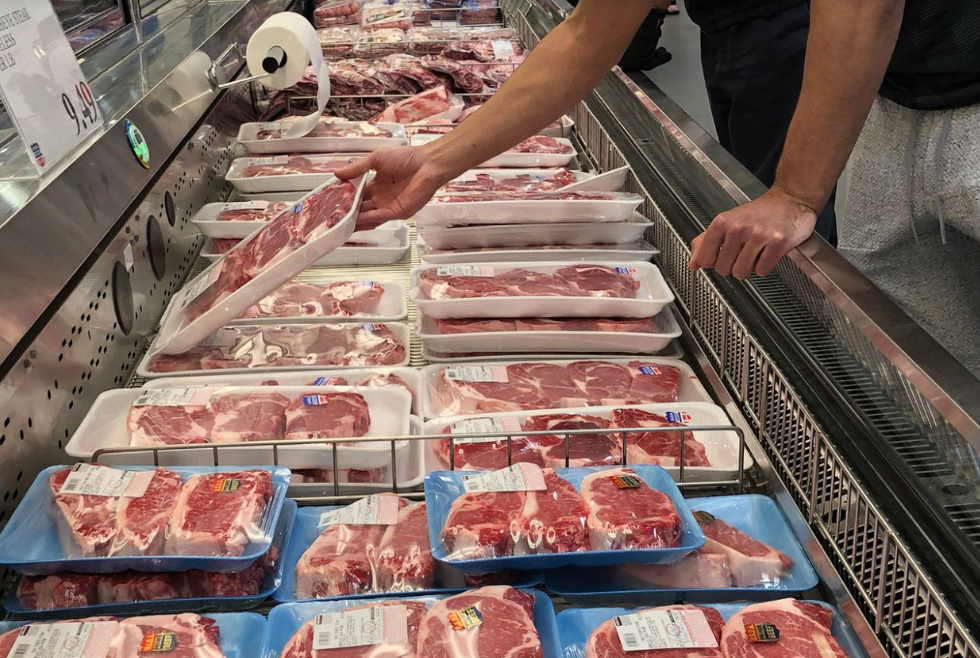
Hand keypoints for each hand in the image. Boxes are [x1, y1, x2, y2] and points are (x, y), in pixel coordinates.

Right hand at [335, 145, 448, 225]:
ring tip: (338, 224)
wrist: (428, 163)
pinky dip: (367, 220)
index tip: (330, 202)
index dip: (345, 199)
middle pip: (361, 209)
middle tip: (330, 217)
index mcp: (377, 185)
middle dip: (347, 213)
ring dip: (354, 220)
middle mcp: (381, 198)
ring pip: (368, 216)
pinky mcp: (398, 212)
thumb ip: (357, 169)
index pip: (357, 195)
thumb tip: (336, 174)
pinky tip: (354, 221)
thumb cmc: (406, 158)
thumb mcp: (376, 160)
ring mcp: (389, 207)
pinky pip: (379, 217)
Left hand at [688, 186, 817, 278]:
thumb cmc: (758, 213)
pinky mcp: (778, 243)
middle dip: (733, 265)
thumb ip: (705, 242)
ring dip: (749, 267)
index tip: (721, 255)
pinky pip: (762, 271)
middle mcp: (738, 228)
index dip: (713, 262)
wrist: (790, 200)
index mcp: (722, 222)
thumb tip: (693, 263)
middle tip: (743, 251)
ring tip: (755, 252)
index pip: (705, 259)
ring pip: (742, 273)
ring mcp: (758, 236)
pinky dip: (765, 267)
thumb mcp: (726, 221)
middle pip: (724, 269)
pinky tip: (767, 253)